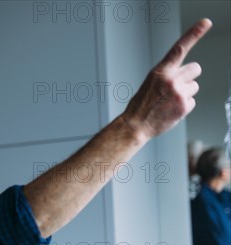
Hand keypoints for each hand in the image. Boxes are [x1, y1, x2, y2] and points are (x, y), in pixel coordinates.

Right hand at [122, 18, 211, 139]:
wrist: (135, 125)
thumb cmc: (141, 106)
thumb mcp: (150, 83)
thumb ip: (166, 75)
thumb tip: (182, 76)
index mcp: (160, 71)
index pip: (179, 48)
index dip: (194, 33)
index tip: (206, 23)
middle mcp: (171, 79)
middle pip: (195, 69)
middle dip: (189, 77)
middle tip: (177, 87)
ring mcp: (179, 92)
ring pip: (194, 87)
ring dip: (185, 93)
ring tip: (170, 101)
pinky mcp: (185, 105)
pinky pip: (192, 101)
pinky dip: (184, 106)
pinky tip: (171, 110)